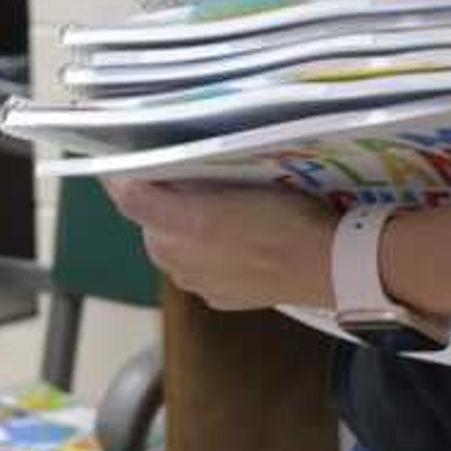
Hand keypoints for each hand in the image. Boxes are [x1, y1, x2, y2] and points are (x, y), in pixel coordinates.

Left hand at [104, 179, 338, 312]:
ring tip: (219, 205)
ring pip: (175, 244)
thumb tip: (121, 182)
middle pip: (150, 222)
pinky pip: (200, 266)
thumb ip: (162, 191)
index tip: (136, 153)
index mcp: (168, 234)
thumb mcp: (224, 187)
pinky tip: (236, 239)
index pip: (128, 196)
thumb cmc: (281, 218)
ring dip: (183, 226)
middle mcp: (174, 263)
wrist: (330, 265)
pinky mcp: (221, 298)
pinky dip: (206, 251)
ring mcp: (198, 283)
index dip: (130, 174)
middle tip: (192, 175)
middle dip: (161, 199)